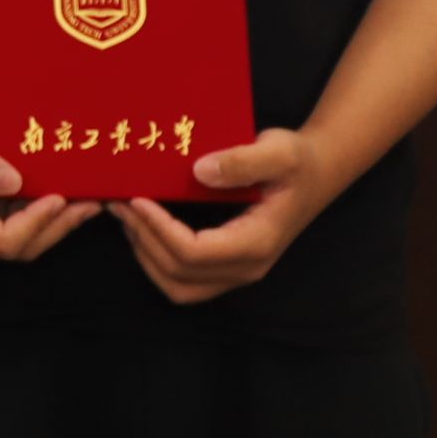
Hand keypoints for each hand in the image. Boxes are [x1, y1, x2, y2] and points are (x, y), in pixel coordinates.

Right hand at [0, 93, 101, 264]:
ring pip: (22, 238)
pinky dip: (43, 211)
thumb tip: (15, 182)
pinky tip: (66, 191)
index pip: (3, 240)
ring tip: (89, 198)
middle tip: (91, 202)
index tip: (60, 197)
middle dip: (56, 228)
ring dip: (56, 222)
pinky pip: (17, 221)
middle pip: (19, 247)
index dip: (36, 224)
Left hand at [121, 127, 332, 303]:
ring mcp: (238, 271)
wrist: (317, 173)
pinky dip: (156, 260)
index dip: (158, 230)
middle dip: (143, 240)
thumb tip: (199, 171)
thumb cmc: (297, 160)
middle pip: (179, 274)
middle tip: (119, 203)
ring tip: (126, 216)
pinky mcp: (228, 266)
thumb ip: (242, 161)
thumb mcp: (277, 151)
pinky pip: (184, 280)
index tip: (135, 199)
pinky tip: (144, 227)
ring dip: (145, 255)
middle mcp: (247, 267)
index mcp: (257, 242)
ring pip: (178, 286)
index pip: (194, 253)